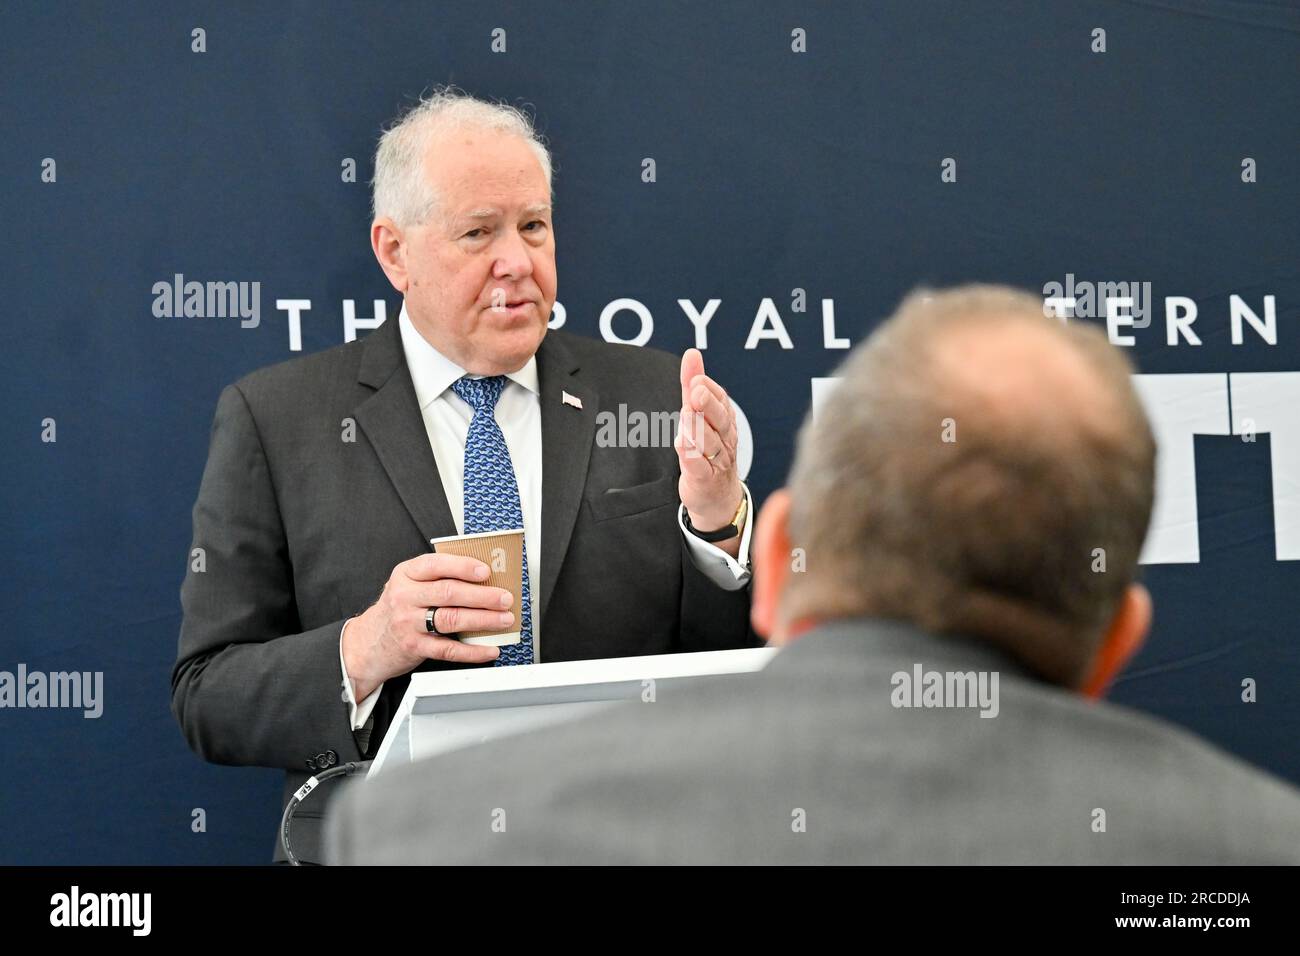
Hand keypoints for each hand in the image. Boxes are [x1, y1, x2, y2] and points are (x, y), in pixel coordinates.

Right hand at [342, 553, 514, 698]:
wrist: (367, 642)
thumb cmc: (398, 608)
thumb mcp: (409, 584)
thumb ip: (437, 578)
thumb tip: (483, 578)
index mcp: (406, 574)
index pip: (437, 565)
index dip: (463, 567)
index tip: (486, 571)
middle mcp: (405, 596)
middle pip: (449, 593)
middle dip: (483, 595)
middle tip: (505, 598)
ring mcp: (408, 623)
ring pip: (451, 619)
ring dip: (483, 620)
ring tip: (504, 619)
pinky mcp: (414, 647)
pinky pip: (448, 649)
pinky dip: (473, 651)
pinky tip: (489, 648)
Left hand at [675, 348, 743, 537]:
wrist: (717, 497)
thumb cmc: (709, 452)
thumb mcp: (700, 415)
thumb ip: (693, 386)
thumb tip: (692, 354)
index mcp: (726, 422)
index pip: (722, 402)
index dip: (711, 390)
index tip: (696, 379)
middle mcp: (725, 440)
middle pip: (720, 420)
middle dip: (708, 405)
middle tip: (695, 392)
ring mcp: (717, 461)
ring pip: (710, 443)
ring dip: (698, 428)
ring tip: (687, 414)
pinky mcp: (704, 480)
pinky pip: (700, 467)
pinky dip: (692, 456)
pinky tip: (682, 444)